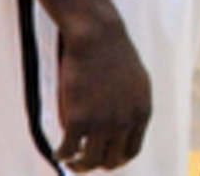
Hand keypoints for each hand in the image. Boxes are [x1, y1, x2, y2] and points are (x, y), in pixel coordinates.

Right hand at [50, 9, 151, 170]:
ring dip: (77, 165)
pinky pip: (67, 150)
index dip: (115, 159)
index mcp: (142, 112)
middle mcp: (126, 121)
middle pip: (111, 161)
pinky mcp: (79, 119)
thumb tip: (121, 130)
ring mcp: (103, 122)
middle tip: (81, 161)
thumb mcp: (136, 83)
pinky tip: (58, 151)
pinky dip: (61, 155)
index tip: (102, 158)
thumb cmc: (114, 56)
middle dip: (95, 164)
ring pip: (89, 161)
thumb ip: (132, 107)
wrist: (98, 37)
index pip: (131, 151)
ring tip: (70, 160)